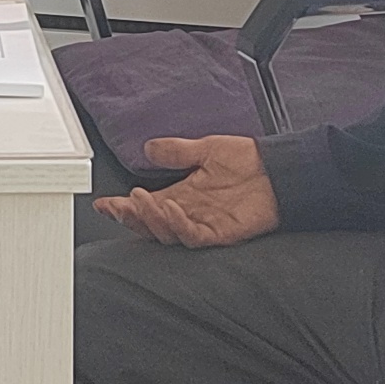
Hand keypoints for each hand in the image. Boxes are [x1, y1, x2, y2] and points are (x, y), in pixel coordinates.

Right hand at [93, 134, 280, 247]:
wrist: (279, 170)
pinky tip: (171, 209)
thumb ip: (176, 151)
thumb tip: (149, 147)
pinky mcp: (221, 233)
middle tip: (120, 204)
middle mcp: (190, 212)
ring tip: (140, 201)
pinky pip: (194, 236)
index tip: (104, 204)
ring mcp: (204, 225)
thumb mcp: (205, 148)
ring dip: (151, 219)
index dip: (123, 207)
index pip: (147, 205)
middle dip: (131, 217)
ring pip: (168, 233)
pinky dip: (179, 224)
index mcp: (183, 194)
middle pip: (151, 224)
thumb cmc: (249, 161)